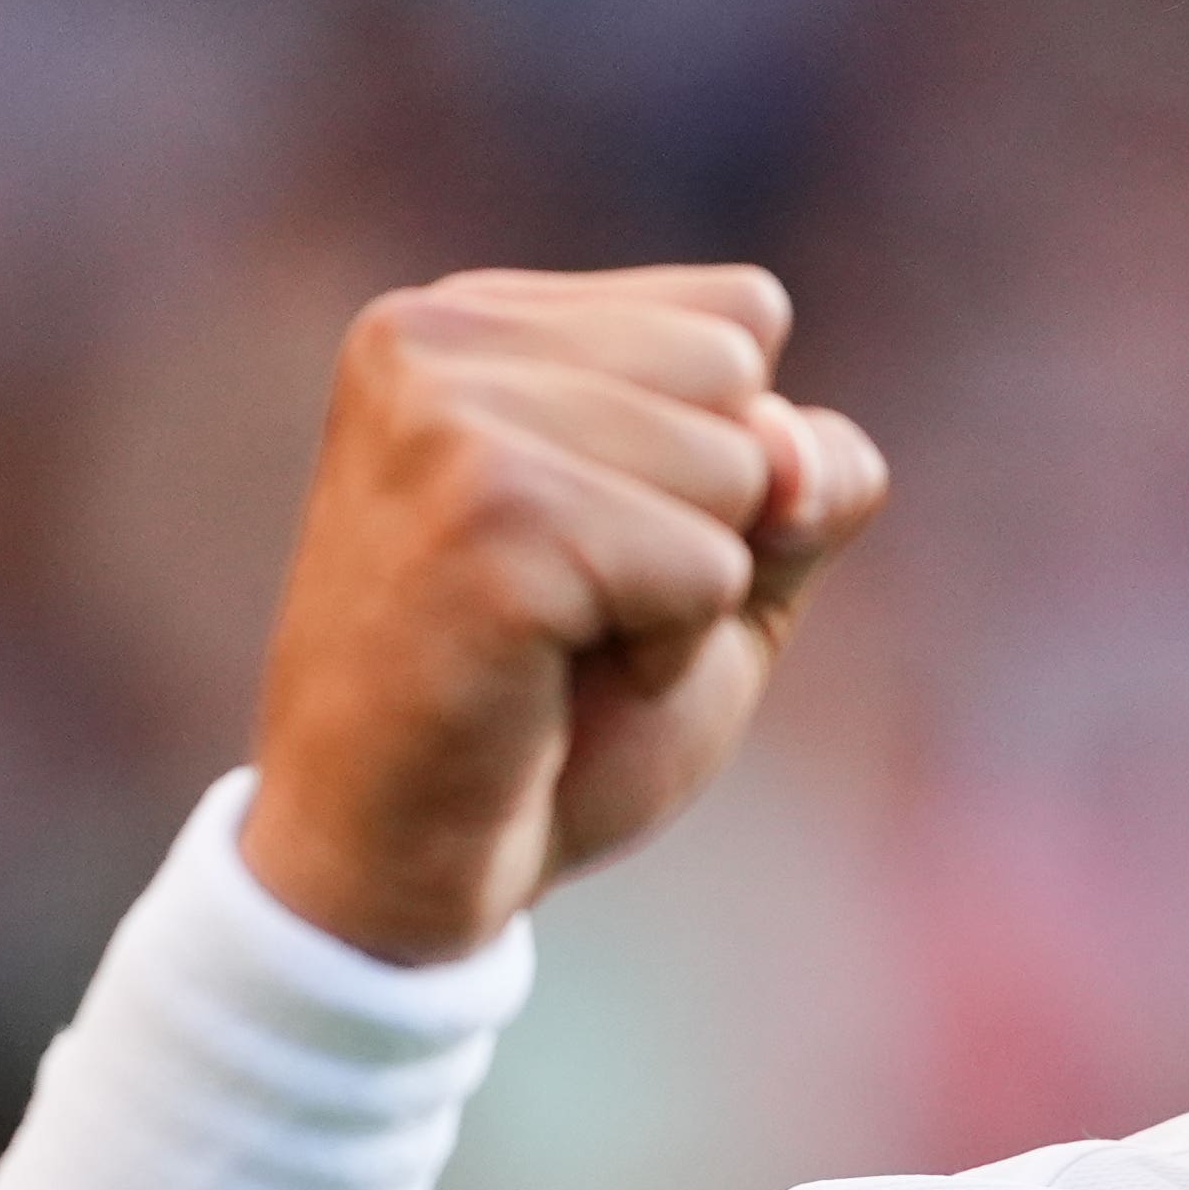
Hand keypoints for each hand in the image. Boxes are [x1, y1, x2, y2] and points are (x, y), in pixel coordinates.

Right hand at [240, 263, 890, 963]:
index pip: (740, 317)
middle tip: (573, 611)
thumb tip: (797, 452)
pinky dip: (669, 656)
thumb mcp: (709, 564)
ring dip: (686, 597)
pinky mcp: (487, 517)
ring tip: (559, 650)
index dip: (721, 463)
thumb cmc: (539, 720)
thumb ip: (797, 474)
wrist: (391, 872)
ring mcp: (450, 420)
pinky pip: (709, 566)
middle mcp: (438, 338)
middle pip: (741, 375)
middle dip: (708, 519)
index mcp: (469, 318)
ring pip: (739, 465)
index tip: (589, 551)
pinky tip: (550, 690)